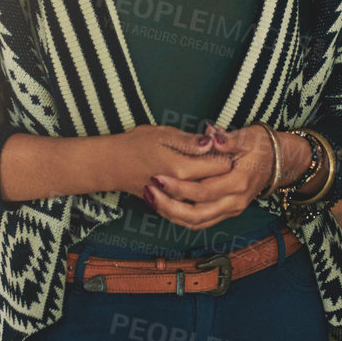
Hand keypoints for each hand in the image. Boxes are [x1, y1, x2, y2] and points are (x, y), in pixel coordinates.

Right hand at [103, 124, 233, 198]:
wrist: (111, 166)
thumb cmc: (135, 145)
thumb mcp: (162, 134)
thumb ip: (189, 141)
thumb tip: (212, 141)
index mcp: (182, 169)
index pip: (220, 165)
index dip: (229, 153)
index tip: (230, 144)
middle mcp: (181, 189)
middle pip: (216, 183)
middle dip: (225, 169)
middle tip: (228, 153)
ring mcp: (175, 200)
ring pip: (206, 197)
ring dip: (215, 183)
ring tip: (215, 167)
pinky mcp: (169, 206)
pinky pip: (193, 206)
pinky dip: (203, 195)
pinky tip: (203, 182)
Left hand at [146, 125, 303, 230]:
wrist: (277, 161)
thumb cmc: (259, 145)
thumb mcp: (247, 136)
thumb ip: (228, 138)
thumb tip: (213, 134)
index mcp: (238, 182)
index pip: (203, 191)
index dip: (179, 187)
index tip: (158, 177)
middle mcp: (234, 201)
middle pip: (197, 214)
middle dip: (169, 206)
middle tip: (148, 191)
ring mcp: (230, 210)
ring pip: (197, 222)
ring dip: (171, 214)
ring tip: (150, 199)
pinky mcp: (226, 212)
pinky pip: (200, 222)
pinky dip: (180, 217)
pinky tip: (164, 205)